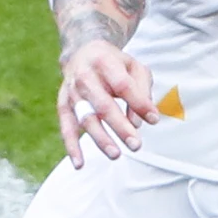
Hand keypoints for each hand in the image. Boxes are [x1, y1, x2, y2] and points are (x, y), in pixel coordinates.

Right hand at [55, 40, 160, 165]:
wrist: (82, 53)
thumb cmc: (114, 64)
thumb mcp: (134, 67)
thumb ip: (142, 91)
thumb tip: (142, 122)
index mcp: (104, 61)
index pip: (123, 85)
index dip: (138, 103)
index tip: (153, 119)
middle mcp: (84, 76)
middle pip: (103, 104)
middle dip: (120, 127)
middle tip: (136, 145)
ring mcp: (71, 92)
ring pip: (85, 118)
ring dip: (100, 138)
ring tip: (115, 154)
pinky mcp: (63, 105)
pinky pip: (66, 128)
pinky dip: (71, 146)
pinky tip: (79, 164)